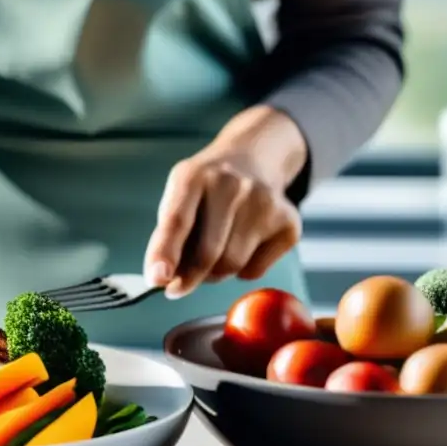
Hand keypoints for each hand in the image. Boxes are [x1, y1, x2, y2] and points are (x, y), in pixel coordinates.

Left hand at [143, 145, 301, 298]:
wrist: (253, 159)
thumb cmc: (204, 190)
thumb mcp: (178, 197)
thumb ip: (167, 236)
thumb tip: (161, 280)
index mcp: (193, 176)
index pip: (178, 220)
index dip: (165, 252)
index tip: (157, 280)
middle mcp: (232, 184)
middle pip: (207, 253)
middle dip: (188, 278)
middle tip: (178, 286)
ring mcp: (265, 203)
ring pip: (232, 266)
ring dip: (214, 274)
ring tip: (212, 255)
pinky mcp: (289, 223)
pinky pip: (254, 271)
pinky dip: (241, 271)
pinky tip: (240, 245)